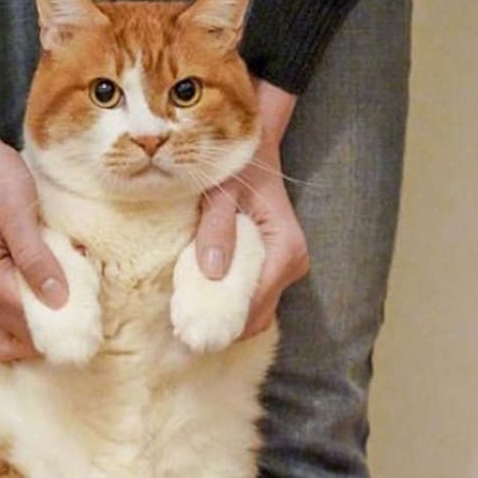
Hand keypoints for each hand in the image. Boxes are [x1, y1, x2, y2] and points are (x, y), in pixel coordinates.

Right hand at [0, 67, 67, 361]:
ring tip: (55, 333)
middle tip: (79, 329)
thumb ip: (36, 257)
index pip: (26, 322)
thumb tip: (58, 300)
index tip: (90, 326)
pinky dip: (0, 339)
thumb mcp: (18, 210)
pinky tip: (23, 335)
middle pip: (13, 339)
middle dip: (46, 339)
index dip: (60, 328)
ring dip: (24, 346)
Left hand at [195, 80, 309, 338]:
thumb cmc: (238, 165)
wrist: (255, 148)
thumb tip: (211, 273)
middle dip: (225, 325)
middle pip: (258, 315)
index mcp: (285, 248)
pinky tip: (203, 300)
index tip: (192, 329)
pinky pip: (252, 298)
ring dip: (226, 317)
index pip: (257, 301)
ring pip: (256, 312)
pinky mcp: (273, 268)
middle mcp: (292, 264)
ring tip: (191, 316)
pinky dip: (229, 304)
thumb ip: (217, 228)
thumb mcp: (222, 191)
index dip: (226, 320)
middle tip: (186, 330)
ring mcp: (284, 269)